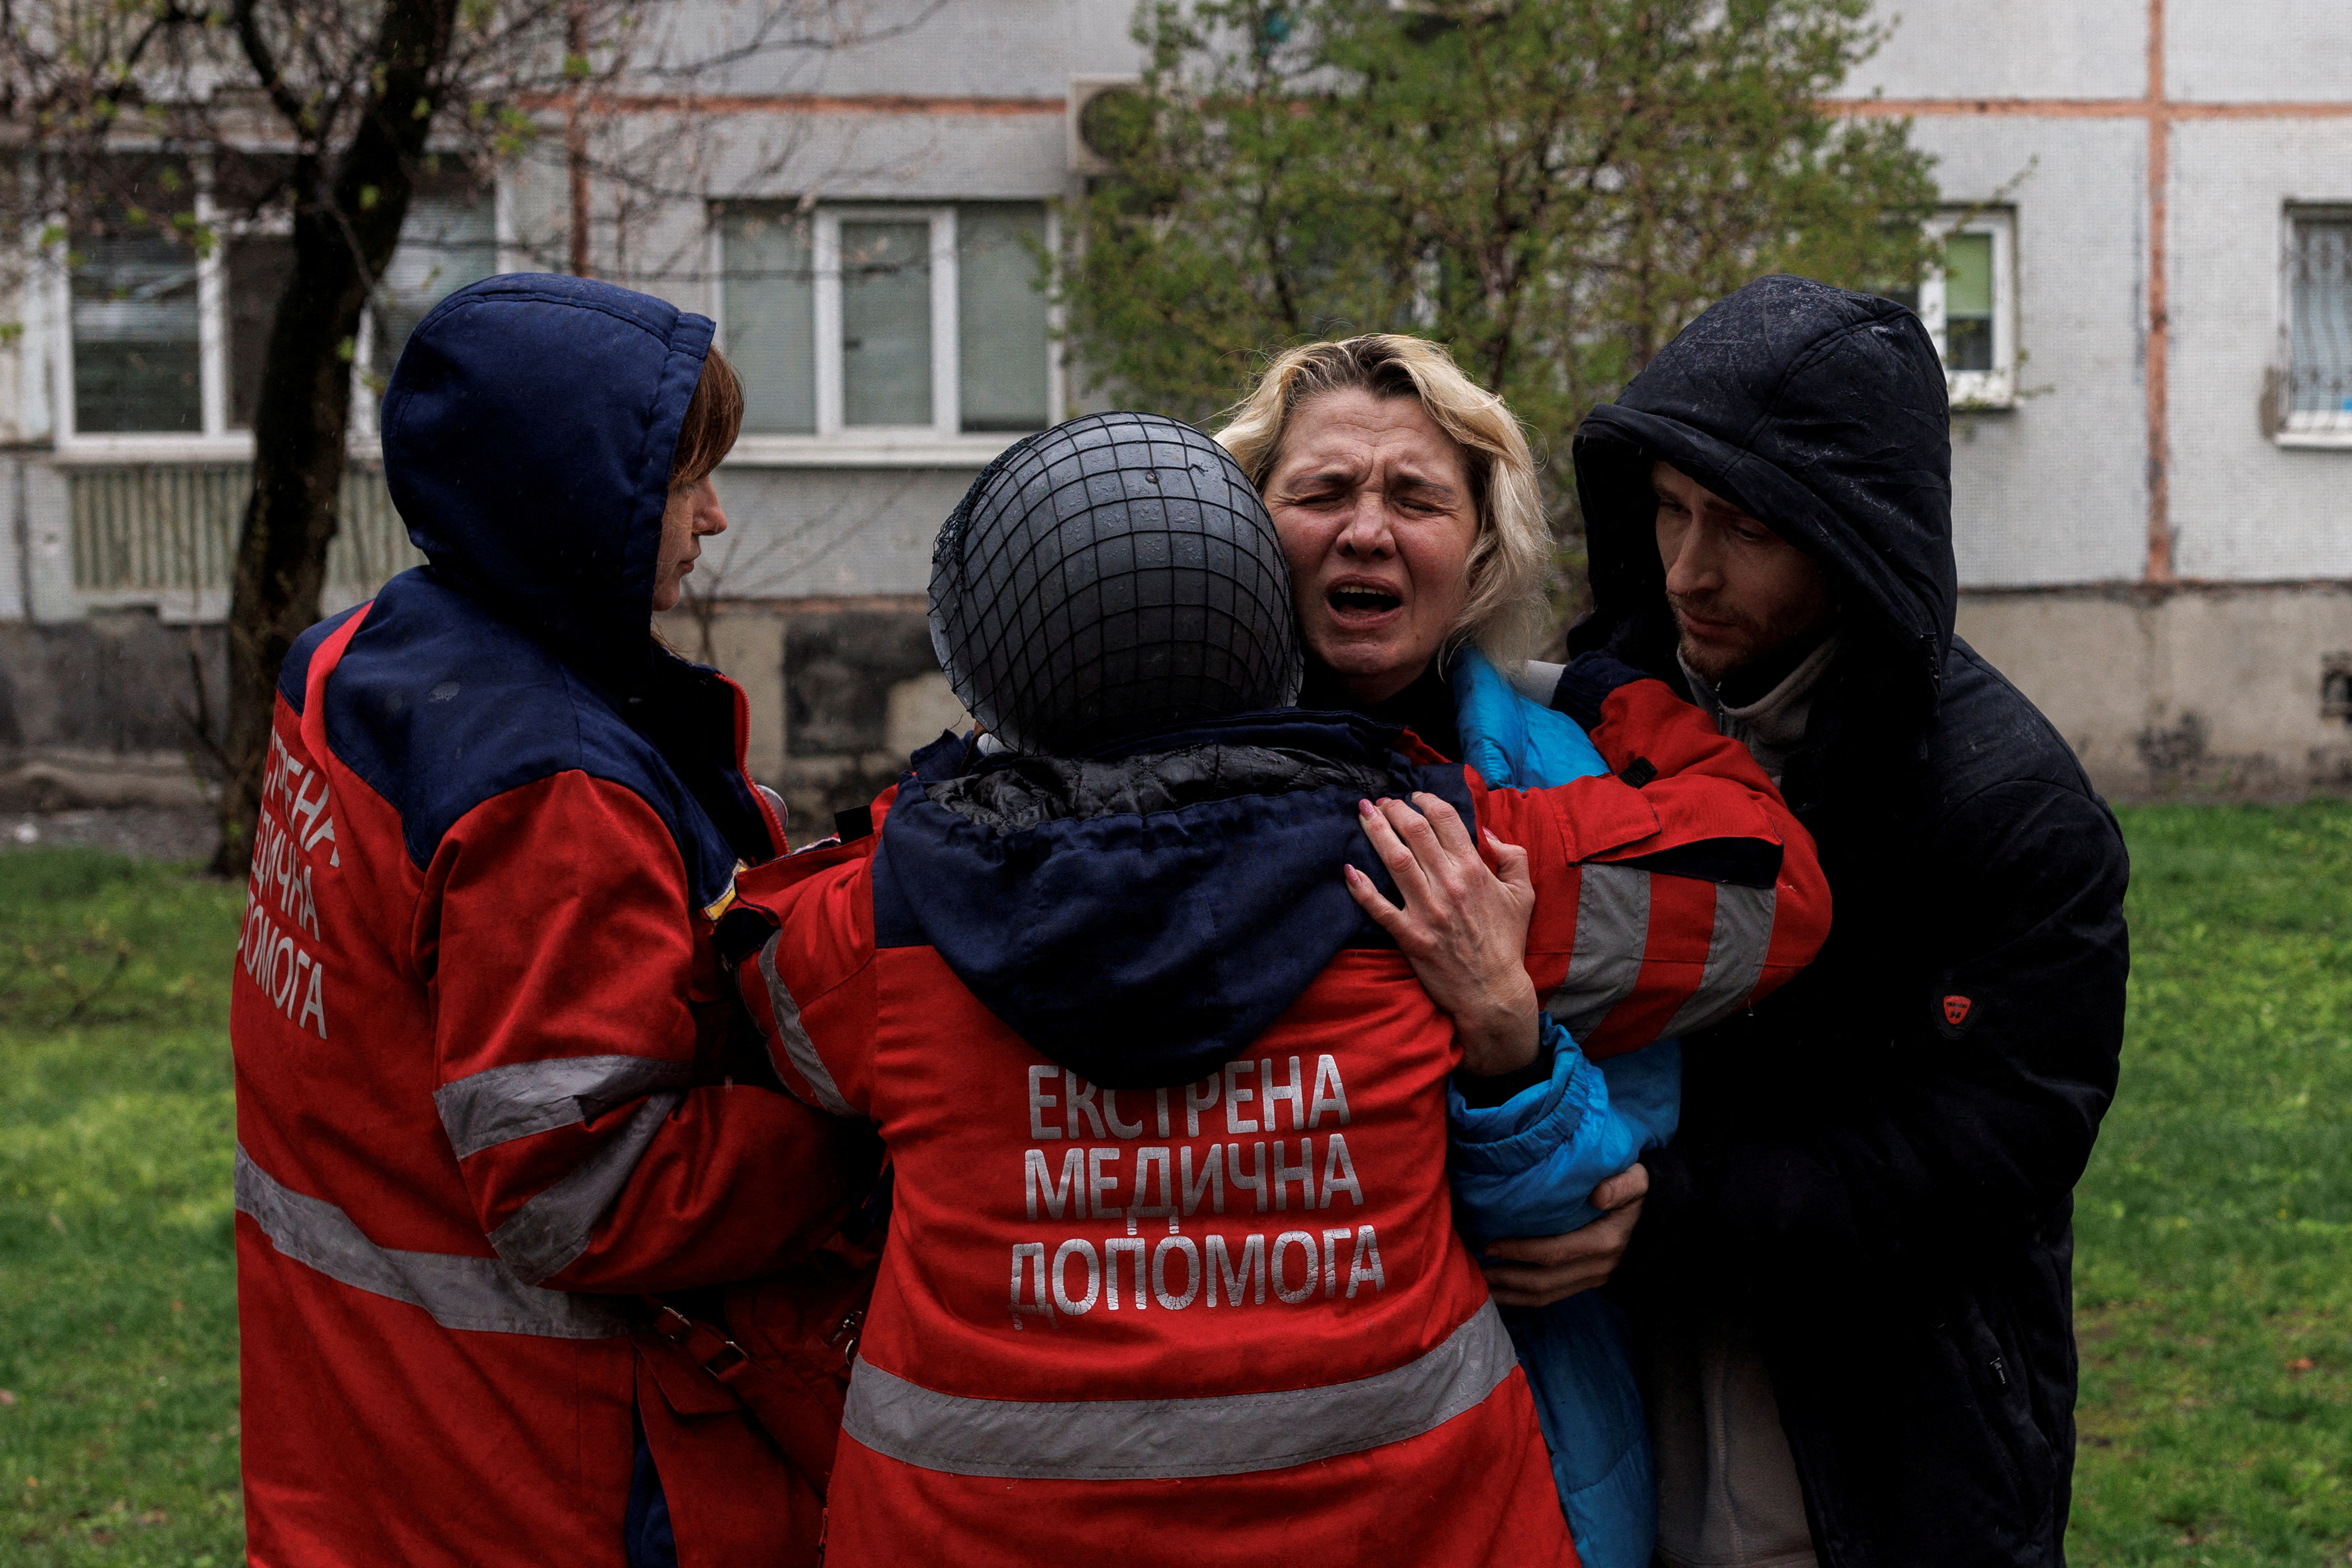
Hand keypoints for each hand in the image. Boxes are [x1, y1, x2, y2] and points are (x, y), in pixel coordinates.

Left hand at [1345, 792, 1541, 1076]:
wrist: (1493, 991)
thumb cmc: (1507, 941)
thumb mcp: (1524, 895)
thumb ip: (1513, 857)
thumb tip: (1488, 831)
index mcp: (1476, 870)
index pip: (1446, 820)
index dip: (1426, 801)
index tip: (1414, 797)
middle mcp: (1450, 885)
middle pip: (1416, 833)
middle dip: (1395, 810)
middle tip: (1382, 802)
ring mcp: (1428, 911)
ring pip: (1395, 860)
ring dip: (1376, 832)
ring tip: (1364, 814)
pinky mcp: (1411, 936)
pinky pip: (1379, 908)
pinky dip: (1361, 888)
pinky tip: (1348, 869)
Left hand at [1479, 1163, 1648, 1307]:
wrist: (1663, 1215)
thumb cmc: (1640, 1189)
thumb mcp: (1639, 1179)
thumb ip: (1622, 1184)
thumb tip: (1598, 1193)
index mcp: (1604, 1242)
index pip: (1553, 1253)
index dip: (1519, 1252)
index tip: (1489, 1245)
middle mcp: (1598, 1267)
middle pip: (1543, 1282)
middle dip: (1506, 1279)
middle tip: (1473, 1269)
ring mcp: (1594, 1278)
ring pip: (1546, 1296)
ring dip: (1511, 1294)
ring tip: (1481, 1284)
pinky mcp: (1589, 1283)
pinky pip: (1553, 1297)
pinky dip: (1524, 1297)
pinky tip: (1503, 1291)